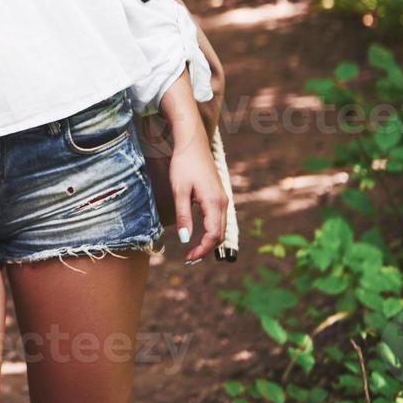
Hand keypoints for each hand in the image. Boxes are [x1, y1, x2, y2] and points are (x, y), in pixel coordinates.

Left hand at [166, 105, 227, 262]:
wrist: (192, 144)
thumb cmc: (183, 165)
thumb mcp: (179, 190)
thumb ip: (183, 215)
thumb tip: (184, 239)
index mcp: (214, 203)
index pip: (213, 235)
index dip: (202, 250)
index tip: (188, 258)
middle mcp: (223, 203)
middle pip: (219, 234)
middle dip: (205, 249)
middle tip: (188, 258)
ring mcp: (222, 199)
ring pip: (220, 228)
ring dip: (209, 241)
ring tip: (193, 250)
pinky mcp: (219, 196)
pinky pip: (218, 219)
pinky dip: (211, 231)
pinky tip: (199, 235)